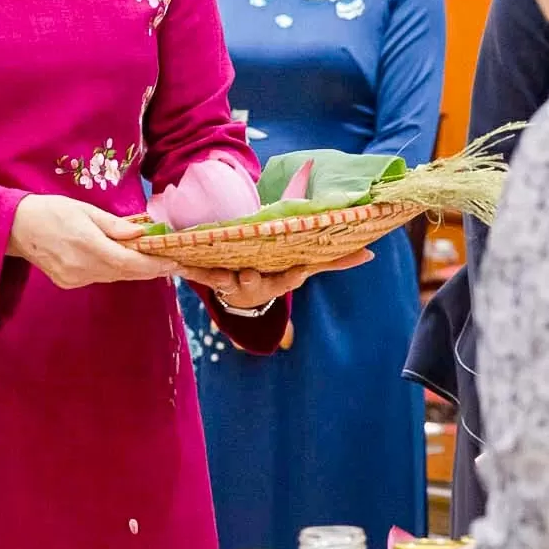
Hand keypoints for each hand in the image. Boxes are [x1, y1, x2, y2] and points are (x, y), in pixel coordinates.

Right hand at [7, 195, 180, 288]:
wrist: (15, 227)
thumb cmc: (51, 210)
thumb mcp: (84, 209)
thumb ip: (113, 225)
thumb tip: (140, 234)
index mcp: (88, 245)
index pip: (130, 262)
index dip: (154, 265)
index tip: (174, 262)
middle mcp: (82, 267)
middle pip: (126, 273)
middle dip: (150, 269)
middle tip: (173, 263)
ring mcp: (75, 278)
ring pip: (114, 277)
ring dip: (135, 271)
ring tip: (154, 261)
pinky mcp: (69, 283)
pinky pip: (100, 278)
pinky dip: (115, 271)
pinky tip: (124, 262)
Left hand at [182, 249, 373, 309]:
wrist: (243, 295)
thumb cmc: (277, 273)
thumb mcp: (303, 267)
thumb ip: (335, 261)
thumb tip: (370, 253)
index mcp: (279, 279)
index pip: (289, 279)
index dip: (292, 276)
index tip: (298, 272)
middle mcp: (256, 283)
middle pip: (255, 281)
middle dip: (252, 277)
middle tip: (248, 272)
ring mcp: (233, 282)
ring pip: (226, 280)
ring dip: (219, 276)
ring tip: (211, 269)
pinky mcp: (211, 277)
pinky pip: (198, 273)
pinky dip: (188, 269)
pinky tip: (177, 263)